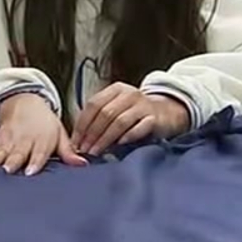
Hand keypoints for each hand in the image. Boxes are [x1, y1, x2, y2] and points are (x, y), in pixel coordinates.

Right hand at [0, 92, 85, 174]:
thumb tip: (82, 164)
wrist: (24, 105)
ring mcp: (8, 142)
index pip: (39, 152)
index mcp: (41, 140)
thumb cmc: (44, 125)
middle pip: (17, 153)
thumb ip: (68, 152)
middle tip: (8, 171)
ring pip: (1, 153)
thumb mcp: (59, 135)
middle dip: (12, 162)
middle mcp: (24, 141)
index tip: (30, 171)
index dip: (34, 161)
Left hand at [71, 82, 190, 155]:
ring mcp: (143, 105)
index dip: (82, 124)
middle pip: (105, 114)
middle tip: (84, 150)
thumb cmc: (135, 114)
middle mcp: (129, 94)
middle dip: (92, 134)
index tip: (75, 142)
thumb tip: (78, 140)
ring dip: (105, 139)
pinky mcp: (154, 118)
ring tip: (96, 152)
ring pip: (119, 122)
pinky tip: (118, 146)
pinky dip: (127, 137)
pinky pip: (138, 128)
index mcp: (116, 89)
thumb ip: (99, 118)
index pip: (93, 104)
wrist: (166, 113)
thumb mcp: (117, 109)